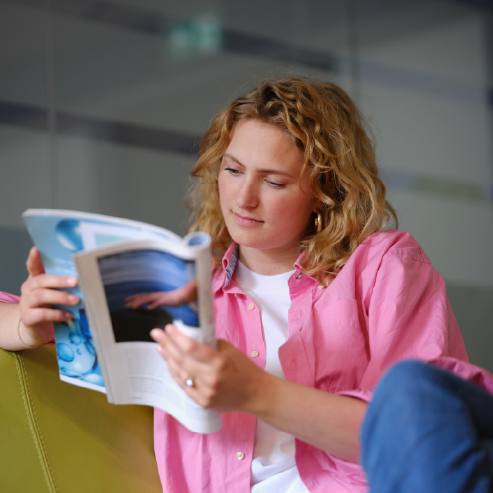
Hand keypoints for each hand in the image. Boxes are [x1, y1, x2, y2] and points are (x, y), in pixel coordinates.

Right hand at [18, 247, 78, 347]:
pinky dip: (57, 314)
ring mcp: (26, 303)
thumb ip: (64, 285)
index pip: (33, 266)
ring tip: (76, 300)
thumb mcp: (55, 292)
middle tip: (76, 281)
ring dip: (61, 297)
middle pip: (41, 280)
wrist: (36, 328)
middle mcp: (28, 289)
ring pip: (41, 296)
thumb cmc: (49, 306)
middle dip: (59, 280)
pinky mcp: (28, 318)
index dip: (33, 258)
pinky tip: (68, 314)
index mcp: (36, 279)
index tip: (36, 249)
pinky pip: (42, 314)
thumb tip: (86, 279)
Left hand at [126, 279, 196, 308]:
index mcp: (154, 296)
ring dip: (140, 303)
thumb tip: (148, 306)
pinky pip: (158, 303)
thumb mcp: (161, 301)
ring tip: (133, 307)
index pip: (142, 296)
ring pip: (148, 299)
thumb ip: (155, 303)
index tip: (126, 300)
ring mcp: (160, 297)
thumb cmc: (173, 299)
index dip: (134, 298)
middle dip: (133, 301)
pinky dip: (153, 305)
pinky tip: (148, 308)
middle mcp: (155, 295)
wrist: (182, 296)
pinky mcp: (165, 300)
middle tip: (126, 304)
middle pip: (142, 297)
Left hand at [150, 325, 269, 412]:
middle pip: (182, 359)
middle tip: (156, 333)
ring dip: (167, 359)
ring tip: (160, 347)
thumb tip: (191, 335)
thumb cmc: (244, 368)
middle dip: (167, 344)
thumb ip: (210, 344)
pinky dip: (175, 374)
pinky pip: (184, 386)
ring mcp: (206, 392)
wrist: (254, 393)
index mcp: (220, 362)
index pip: (192, 348)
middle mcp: (211, 378)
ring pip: (180, 373)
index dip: (177, 337)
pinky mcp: (203, 402)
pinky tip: (170, 364)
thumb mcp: (230, 350)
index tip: (168, 328)